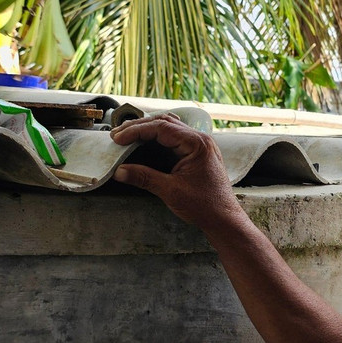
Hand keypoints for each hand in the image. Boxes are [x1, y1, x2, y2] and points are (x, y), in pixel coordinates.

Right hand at [109, 114, 243, 229]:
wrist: (224, 219)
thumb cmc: (205, 206)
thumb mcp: (171, 191)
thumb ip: (145, 178)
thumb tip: (120, 171)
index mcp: (197, 143)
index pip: (161, 127)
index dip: (136, 131)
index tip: (118, 138)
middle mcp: (200, 139)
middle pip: (164, 122)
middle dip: (139, 127)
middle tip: (117, 135)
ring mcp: (199, 145)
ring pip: (169, 128)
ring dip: (147, 130)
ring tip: (127, 136)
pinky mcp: (196, 153)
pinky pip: (174, 137)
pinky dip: (157, 137)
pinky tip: (145, 142)